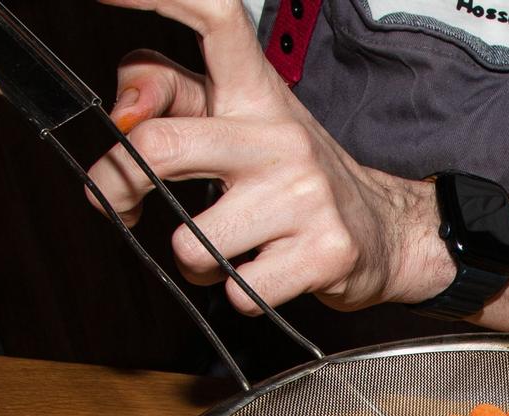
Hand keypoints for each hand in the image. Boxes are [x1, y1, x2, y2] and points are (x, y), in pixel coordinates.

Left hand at [87, 0, 445, 314]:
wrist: (386, 232)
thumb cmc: (292, 177)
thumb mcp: (236, 122)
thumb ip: (168, 97)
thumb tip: (122, 115)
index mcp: (254, 91)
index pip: (212, 16)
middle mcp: (278, 132)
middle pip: (159, 146)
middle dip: (122, 187)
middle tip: (124, 202)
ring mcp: (305, 193)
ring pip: (193, 245)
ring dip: (194, 262)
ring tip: (225, 250)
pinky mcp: (324, 252)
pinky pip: (236, 290)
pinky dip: (237, 294)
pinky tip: (261, 273)